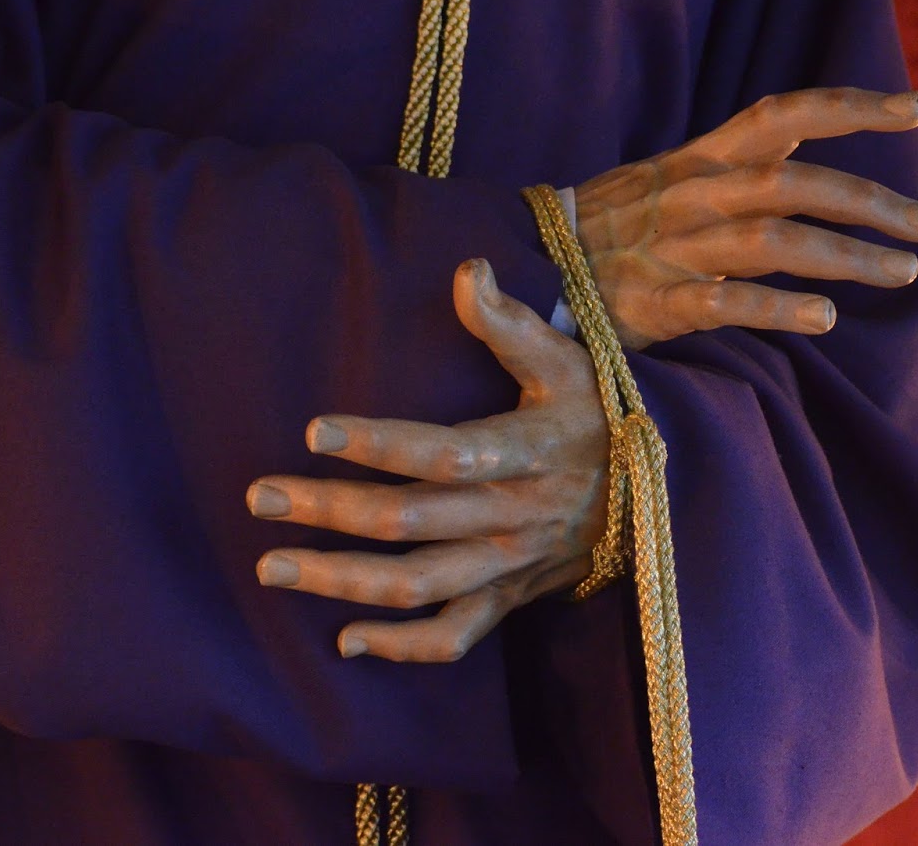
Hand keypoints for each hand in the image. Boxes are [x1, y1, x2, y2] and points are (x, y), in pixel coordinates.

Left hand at [247, 259, 607, 662]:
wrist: (657, 497)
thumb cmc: (599, 416)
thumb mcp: (569, 362)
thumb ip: (511, 324)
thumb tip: (467, 271)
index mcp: (528, 453)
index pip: (444, 454)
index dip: (379, 444)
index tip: (313, 431)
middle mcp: (514, 517)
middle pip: (410, 521)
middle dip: (328, 511)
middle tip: (260, 497)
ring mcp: (510, 565)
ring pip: (418, 586)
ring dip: (340, 581)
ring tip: (272, 567)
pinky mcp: (510, 598)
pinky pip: (455, 637)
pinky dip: (401, 647)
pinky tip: (344, 641)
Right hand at [573, 87, 917, 347]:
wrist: (524, 270)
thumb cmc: (607, 228)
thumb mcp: (666, 175)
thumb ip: (732, 157)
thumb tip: (795, 131)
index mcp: (698, 160)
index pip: (783, 115)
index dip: (851, 107)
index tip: (917, 109)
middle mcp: (692, 195)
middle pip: (795, 183)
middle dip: (872, 202)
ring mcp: (673, 250)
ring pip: (772, 241)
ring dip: (846, 256)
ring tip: (904, 271)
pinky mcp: (654, 305)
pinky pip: (723, 302)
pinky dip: (778, 308)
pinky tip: (825, 319)